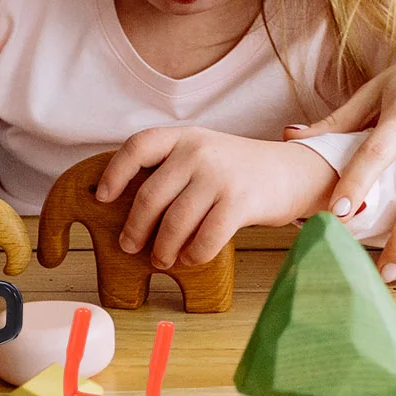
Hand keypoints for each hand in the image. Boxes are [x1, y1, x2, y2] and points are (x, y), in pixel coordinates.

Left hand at [96, 127, 339, 269]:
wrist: (293, 171)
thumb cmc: (239, 170)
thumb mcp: (204, 152)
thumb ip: (173, 168)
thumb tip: (132, 208)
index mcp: (185, 137)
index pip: (138, 147)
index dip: (114, 173)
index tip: (102, 197)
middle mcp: (199, 151)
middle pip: (150, 196)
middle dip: (135, 228)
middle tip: (130, 245)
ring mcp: (220, 175)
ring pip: (175, 222)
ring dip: (163, 248)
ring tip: (162, 259)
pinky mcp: (240, 201)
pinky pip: (204, 238)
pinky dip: (193, 254)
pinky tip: (190, 258)